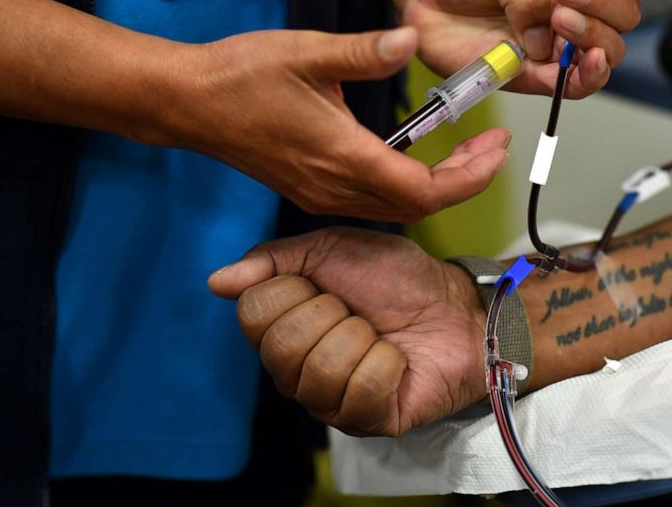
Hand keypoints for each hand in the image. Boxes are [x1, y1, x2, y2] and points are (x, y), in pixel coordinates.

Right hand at [173, 27, 509, 221]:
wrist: (186, 103)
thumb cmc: (240, 75)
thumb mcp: (307, 51)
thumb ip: (365, 51)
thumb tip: (411, 41)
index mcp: (342, 156)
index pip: (424, 190)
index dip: (469, 177)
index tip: (496, 150)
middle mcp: (334, 186)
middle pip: (418, 205)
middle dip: (464, 180)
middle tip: (492, 148)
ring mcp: (320, 193)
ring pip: (396, 208)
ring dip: (438, 186)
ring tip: (467, 152)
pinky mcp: (310, 188)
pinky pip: (372, 202)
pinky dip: (406, 188)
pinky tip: (416, 159)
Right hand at [208, 227, 486, 436]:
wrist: (455, 304)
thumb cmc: (397, 278)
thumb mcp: (333, 248)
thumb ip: (274, 259)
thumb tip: (216, 281)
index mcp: (282, 326)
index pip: (254, 312)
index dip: (297, 289)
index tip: (328, 284)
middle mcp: (295, 369)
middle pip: (282, 346)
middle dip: (332, 314)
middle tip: (359, 311)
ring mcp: (327, 401)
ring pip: (321, 370)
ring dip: (363, 339)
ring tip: (379, 335)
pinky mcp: (365, 421)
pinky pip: (360, 392)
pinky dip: (388, 364)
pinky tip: (397, 360)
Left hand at [392, 0, 671, 98]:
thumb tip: (544, 35)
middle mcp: (573, 14)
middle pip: (623, 21)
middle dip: (605, 10)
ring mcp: (555, 48)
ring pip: (605, 56)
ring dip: (593, 42)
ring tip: (560, 25)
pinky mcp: (534, 77)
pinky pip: (573, 88)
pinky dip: (583, 79)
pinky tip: (579, 65)